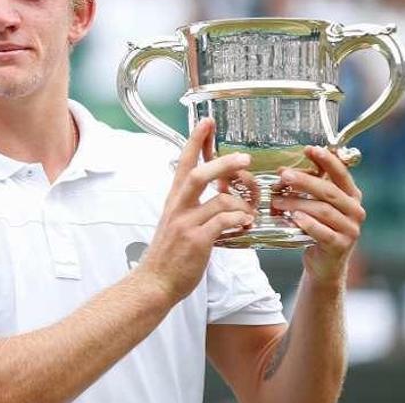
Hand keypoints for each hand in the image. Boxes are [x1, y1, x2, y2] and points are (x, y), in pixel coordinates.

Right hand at [134, 118, 256, 305]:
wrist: (154, 283)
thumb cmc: (168, 256)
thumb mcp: (176, 223)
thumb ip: (194, 207)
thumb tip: (219, 196)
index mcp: (174, 201)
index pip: (184, 163)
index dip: (196, 141)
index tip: (206, 122)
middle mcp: (178, 208)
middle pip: (198, 175)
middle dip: (223, 163)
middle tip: (244, 158)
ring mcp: (186, 224)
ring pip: (218, 200)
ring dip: (241, 204)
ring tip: (249, 213)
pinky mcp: (197, 241)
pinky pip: (224, 222)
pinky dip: (239, 221)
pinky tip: (245, 225)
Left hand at [271, 146, 365, 285]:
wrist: (324, 263)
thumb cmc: (318, 228)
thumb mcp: (318, 205)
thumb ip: (310, 188)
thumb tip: (284, 170)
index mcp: (351, 196)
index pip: (342, 174)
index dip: (327, 160)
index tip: (309, 149)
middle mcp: (355, 211)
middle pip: (329, 192)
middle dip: (305, 181)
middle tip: (283, 175)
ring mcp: (350, 230)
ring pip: (323, 211)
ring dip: (298, 203)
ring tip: (277, 200)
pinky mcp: (340, 246)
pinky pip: (324, 232)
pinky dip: (308, 224)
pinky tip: (294, 218)